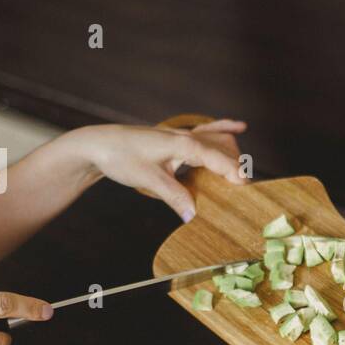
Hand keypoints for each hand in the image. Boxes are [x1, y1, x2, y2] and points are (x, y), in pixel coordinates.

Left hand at [72, 120, 246, 220]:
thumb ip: (174, 196)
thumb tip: (193, 216)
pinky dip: (224, 130)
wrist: (99, 144)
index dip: (233, 172)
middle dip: (237, 166)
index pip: (217, 157)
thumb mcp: (148, 179)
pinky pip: (207, 131)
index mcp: (183, 144)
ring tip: (242, 175)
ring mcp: (182, 135)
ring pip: (218, 139)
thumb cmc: (121, 157)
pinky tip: (240, 127)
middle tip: (245, 192)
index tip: (246, 187)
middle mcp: (186, 136)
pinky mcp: (176, 139)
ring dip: (232, 154)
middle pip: (223, 148)